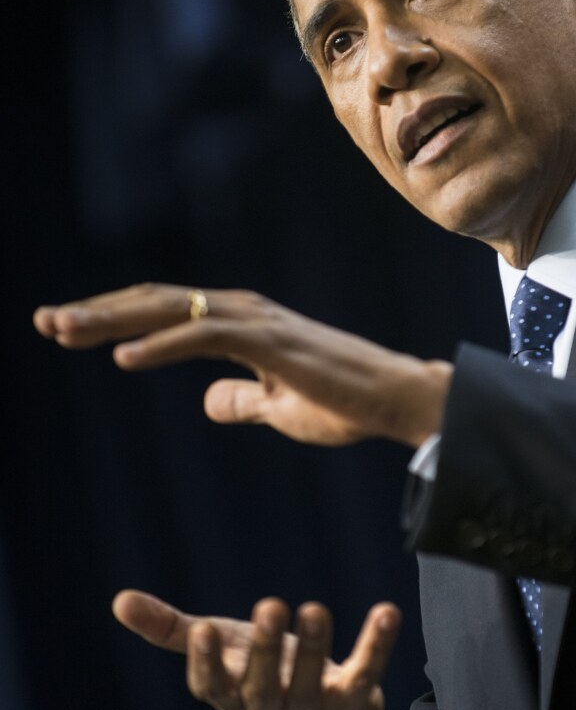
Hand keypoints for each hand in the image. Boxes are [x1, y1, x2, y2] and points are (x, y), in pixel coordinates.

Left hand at [34, 284, 451, 447]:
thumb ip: (241, 399)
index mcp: (242, 324)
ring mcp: (257, 322)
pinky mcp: (271, 342)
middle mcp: (243, 312)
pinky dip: (160, 344)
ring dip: (113, 321)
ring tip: (61, 331)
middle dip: (97, 312)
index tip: (67, 329)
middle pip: (156, 302)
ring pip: (171, 310)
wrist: (395, 399)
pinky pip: (205, 337)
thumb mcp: (278, 407)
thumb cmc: (344, 402)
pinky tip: (121, 358)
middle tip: (46, 322)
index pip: (165, 312)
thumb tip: (206, 400)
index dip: (114, 318)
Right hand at [113, 589, 401, 709]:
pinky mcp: (354, 700)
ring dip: (315, 647)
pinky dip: (376, 644)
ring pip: (313, 684)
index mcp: (232, 696)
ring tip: (315, 607)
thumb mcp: (221, 647)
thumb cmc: (262, 670)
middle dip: (265, 652)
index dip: (207, 663)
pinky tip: (386, 611)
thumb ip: (173, 629)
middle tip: (270, 606)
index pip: (213, 688)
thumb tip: (119, 601)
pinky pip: (366, 673)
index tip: (205, 630)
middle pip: (262, 689)